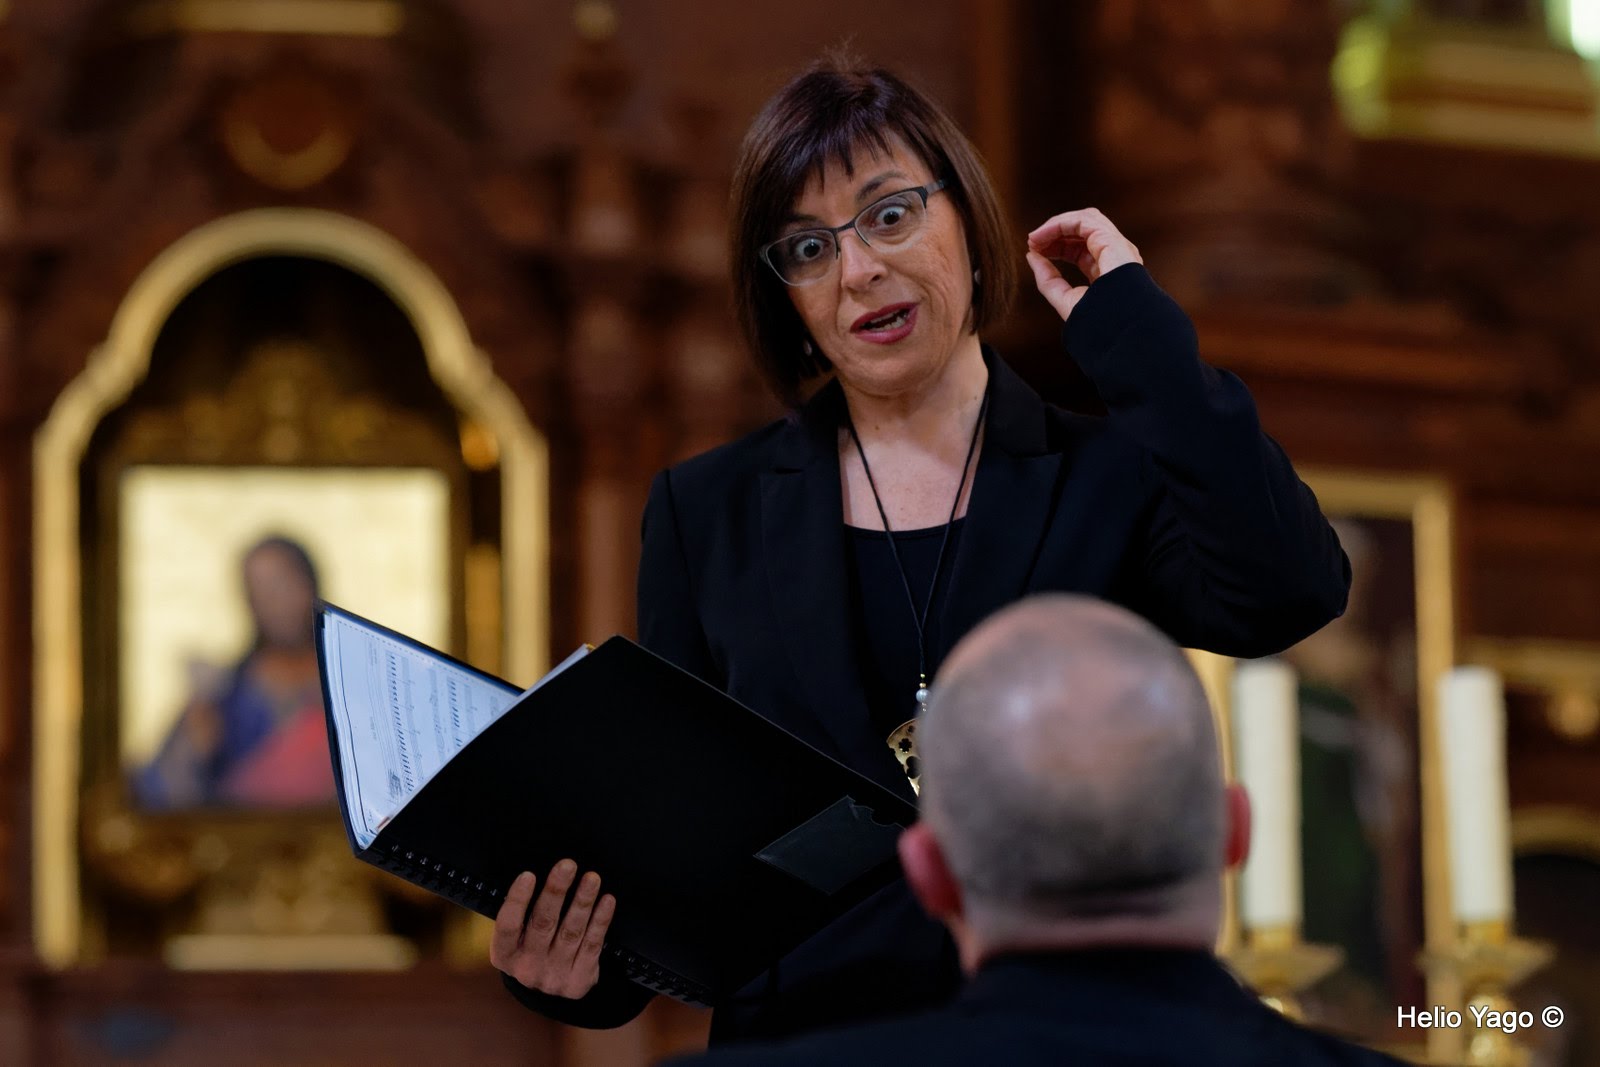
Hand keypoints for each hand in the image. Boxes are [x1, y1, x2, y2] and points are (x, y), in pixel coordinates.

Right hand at [490, 860, 615, 998]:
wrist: (548, 993)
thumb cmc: (530, 951)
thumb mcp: (514, 941)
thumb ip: (521, 915)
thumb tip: (535, 875)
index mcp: (505, 955)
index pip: (508, 926)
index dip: (517, 900)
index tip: (528, 875)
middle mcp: (528, 967)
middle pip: (543, 924)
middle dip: (556, 892)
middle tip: (567, 865)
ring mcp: (555, 975)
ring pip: (571, 932)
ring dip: (582, 902)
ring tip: (592, 879)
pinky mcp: (579, 979)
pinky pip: (592, 944)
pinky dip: (600, 921)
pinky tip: (606, 901)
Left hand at [1025, 208, 1143, 321]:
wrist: (1117, 329)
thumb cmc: (1096, 322)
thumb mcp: (1064, 298)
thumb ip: (1047, 279)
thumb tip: (1031, 256)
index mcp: (1107, 269)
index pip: (1079, 248)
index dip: (1056, 246)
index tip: (1034, 251)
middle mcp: (1114, 254)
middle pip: (1081, 231)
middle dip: (1054, 233)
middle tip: (1032, 242)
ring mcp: (1116, 245)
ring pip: (1084, 220)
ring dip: (1056, 225)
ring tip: (1035, 238)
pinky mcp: (1112, 240)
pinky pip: (1083, 220)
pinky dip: (1060, 224)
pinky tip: (1042, 235)